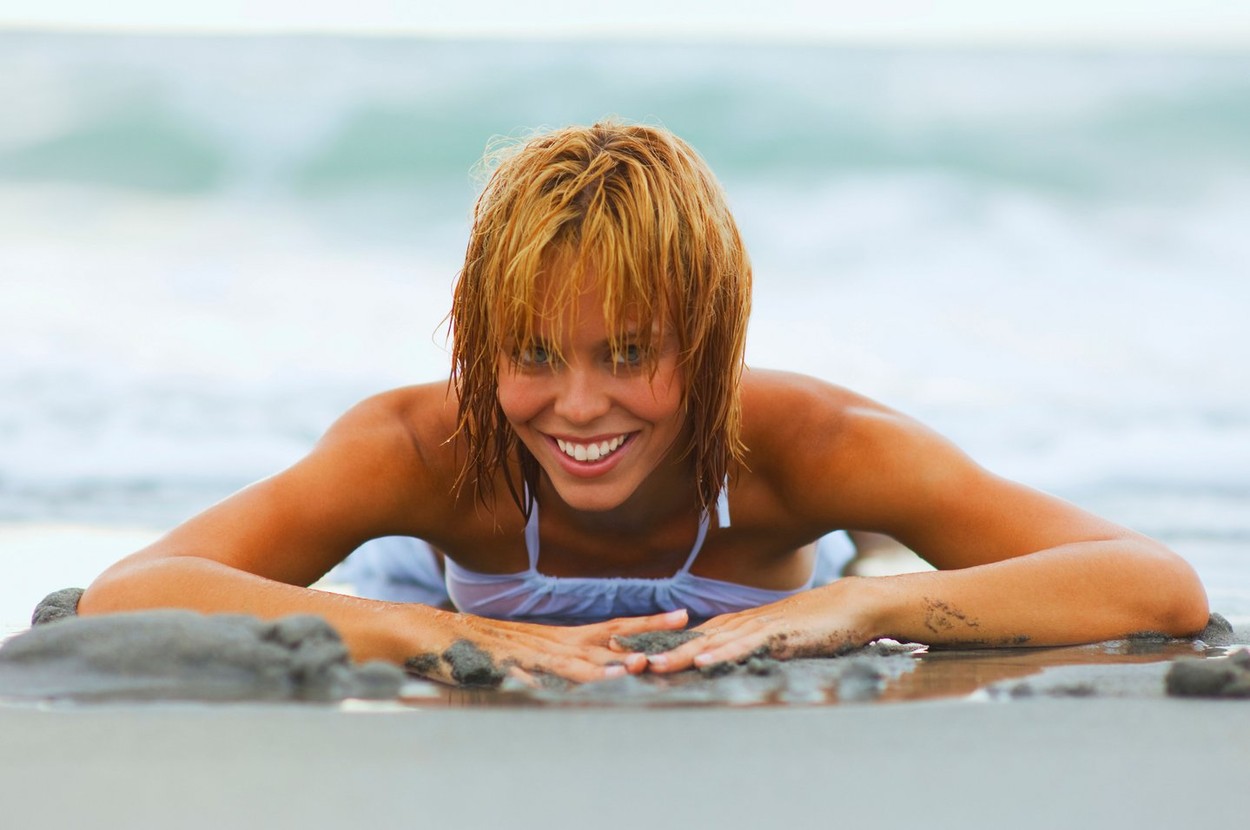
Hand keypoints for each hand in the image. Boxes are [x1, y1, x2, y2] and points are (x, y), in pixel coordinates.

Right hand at [407, 607, 690, 685]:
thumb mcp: (533, 652)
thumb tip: (599, 664)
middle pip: (607, 636)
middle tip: (681, 628)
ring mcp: (530, 655)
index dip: (648, 622)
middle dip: (644, 633)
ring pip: (575, 660)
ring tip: (635, 666)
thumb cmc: (483, 646)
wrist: (430, 633)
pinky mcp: (503, 668)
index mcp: (562, 637)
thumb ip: (563, 658)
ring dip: (605, 664)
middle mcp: (553, 642)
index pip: (615, 627)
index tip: (683, 615)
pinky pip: (529, 676)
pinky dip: (548, 680)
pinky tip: (563, 685)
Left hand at [639, 580, 875, 673]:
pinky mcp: (778, 635)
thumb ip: (749, 647)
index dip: (657, 642)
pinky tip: (702, 662)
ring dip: (680, 655)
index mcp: (737, 625)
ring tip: (651, 666)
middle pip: (691, 638)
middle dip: (657, 648)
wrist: (851, 605)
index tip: (625, 648)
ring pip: (712, 643)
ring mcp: (758, 627)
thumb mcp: (774, 638)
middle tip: (621, 657)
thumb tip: (723, 661)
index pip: (690, 635)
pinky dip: (722, 654)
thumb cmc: (815, 624)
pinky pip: (745, 646)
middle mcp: (741, 623)